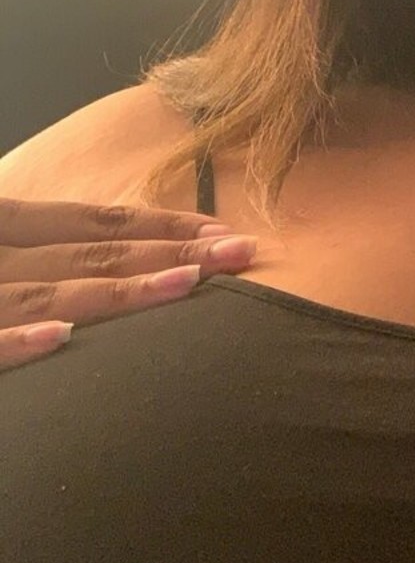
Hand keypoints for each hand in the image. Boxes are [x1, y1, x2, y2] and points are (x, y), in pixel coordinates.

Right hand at [0, 196, 256, 370]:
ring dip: (121, 288)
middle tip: (242, 251)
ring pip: (48, 294)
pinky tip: (62, 339)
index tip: (224, 229)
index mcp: (4, 226)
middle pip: (92, 253)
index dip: (161, 225)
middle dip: (172, 251)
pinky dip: (19, 339)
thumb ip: (41, 254)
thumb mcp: (2, 251)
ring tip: (189, 282)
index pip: (95, 223)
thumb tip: (105, 260)